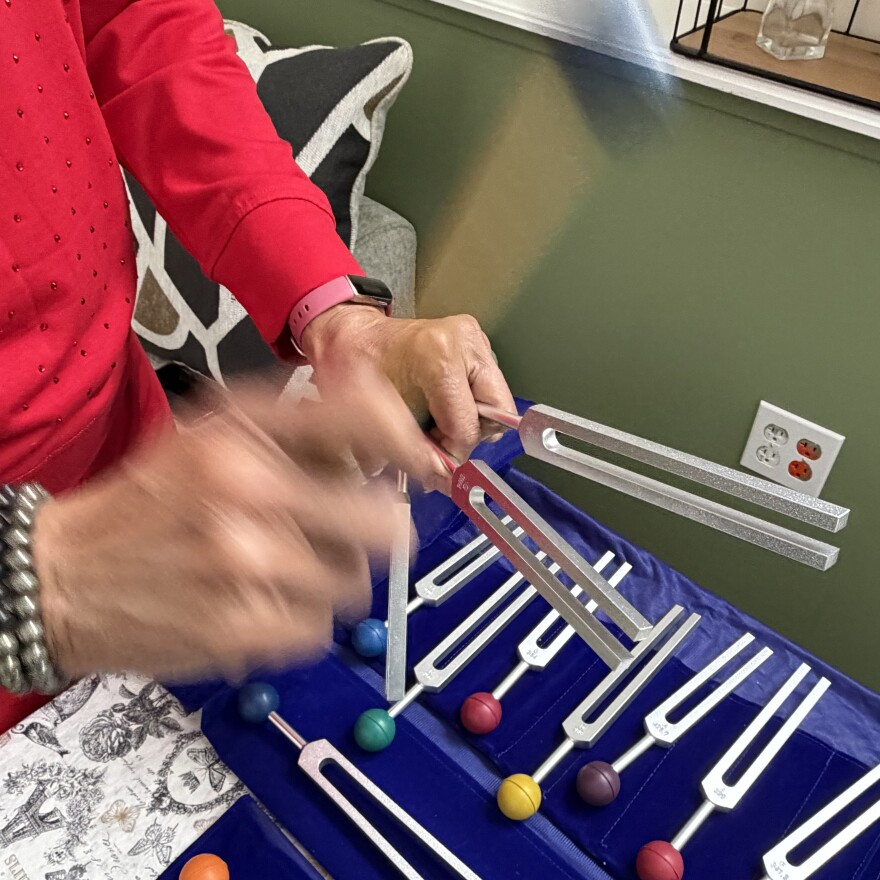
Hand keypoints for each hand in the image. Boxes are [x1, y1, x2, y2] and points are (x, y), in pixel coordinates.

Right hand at [31, 380, 415, 682]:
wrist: (64, 575)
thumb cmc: (149, 499)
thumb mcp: (212, 435)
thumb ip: (298, 420)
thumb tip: (381, 404)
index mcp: (241, 431)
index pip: (361, 421)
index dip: (404, 444)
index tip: (417, 466)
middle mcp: (249, 489)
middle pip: (383, 522)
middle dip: (375, 530)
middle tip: (350, 531)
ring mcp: (247, 565)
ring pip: (355, 584)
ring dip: (332, 580)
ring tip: (285, 570)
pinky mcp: (241, 631)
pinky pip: (319, 631)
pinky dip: (301, 621)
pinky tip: (263, 605)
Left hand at [301, 306, 515, 489]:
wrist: (365, 340)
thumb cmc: (368, 369)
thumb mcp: (389, 415)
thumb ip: (419, 450)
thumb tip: (445, 481)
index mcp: (439, 355)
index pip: (466, 425)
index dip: (453, 451)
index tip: (441, 465)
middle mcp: (466, 342)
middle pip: (495, 412)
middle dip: (470, 434)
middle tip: (441, 438)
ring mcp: (478, 340)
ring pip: (498, 404)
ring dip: (471, 420)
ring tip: (439, 418)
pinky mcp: (481, 344)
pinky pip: (490, 390)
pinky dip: (471, 405)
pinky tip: (446, 404)